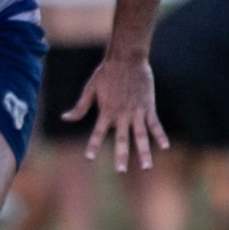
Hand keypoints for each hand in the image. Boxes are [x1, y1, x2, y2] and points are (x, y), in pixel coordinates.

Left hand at [63, 54, 167, 172]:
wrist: (127, 59)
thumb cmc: (106, 73)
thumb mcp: (90, 89)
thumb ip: (80, 107)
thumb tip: (64, 118)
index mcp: (106, 111)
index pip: (98, 132)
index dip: (93, 144)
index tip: (89, 158)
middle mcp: (121, 114)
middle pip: (121, 138)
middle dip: (120, 155)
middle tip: (120, 170)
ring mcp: (136, 111)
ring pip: (141, 135)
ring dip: (143, 152)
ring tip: (146, 167)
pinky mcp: (148, 106)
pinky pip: (154, 124)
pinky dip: (159, 135)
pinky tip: (164, 147)